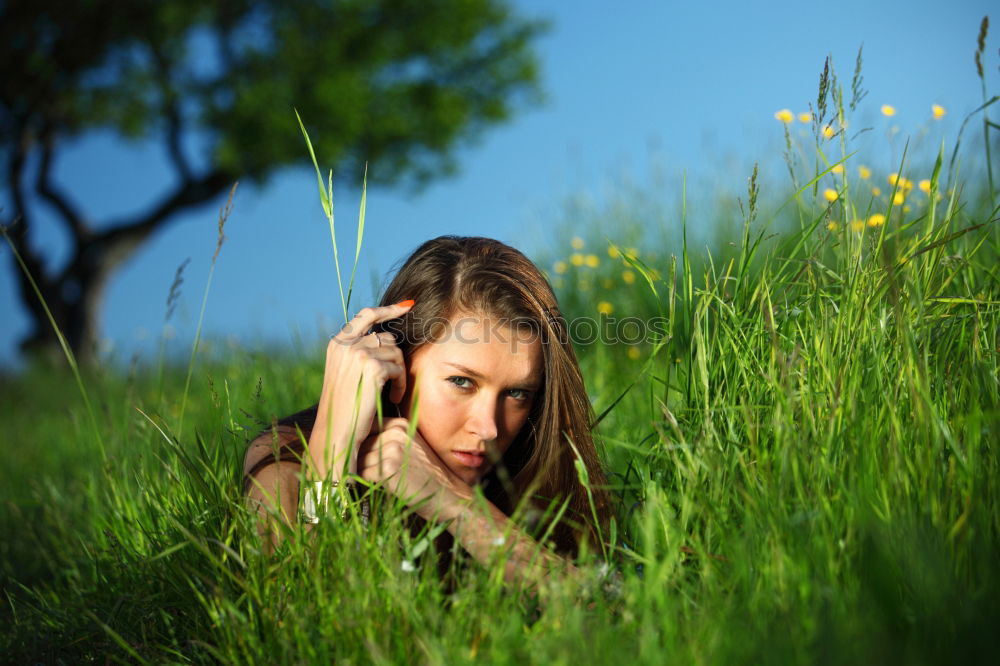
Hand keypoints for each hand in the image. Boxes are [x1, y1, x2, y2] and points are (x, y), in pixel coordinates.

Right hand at [307, 301, 413, 481]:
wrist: (337, 433)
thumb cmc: (345, 409)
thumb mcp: (347, 374)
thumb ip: (360, 353)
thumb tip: (387, 337)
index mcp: (336, 344)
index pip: (366, 315)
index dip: (388, 309)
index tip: (408, 306)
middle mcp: (345, 344)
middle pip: (386, 337)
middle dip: (396, 358)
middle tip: (395, 381)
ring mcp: (358, 353)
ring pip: (395, 352)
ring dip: (400, 373)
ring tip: (393, 392)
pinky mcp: (372, 366)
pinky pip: (399, 368)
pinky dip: (401, 383)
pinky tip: (394, 398)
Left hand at [357, 418, 472, 520]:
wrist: (450, 496)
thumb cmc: (430, 475)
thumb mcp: (413, 447)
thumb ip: (389, 439)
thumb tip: (359, 443)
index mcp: (401, 425)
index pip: (367, 427)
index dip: (361, 443)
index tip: (361, 454)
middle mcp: (396, 434)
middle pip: (360, 444)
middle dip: (360, 459)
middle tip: (368, 472)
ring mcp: (391, 450)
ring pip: (359, 460)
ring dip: (362, 472)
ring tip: (374, 481)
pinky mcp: (387, 470)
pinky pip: (362, 474)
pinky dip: (364, 483)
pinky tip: (376, 487)